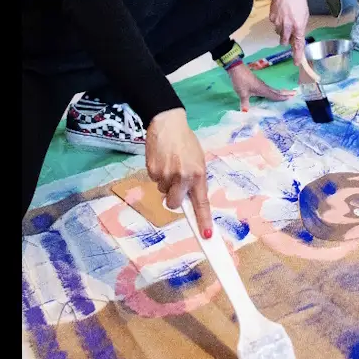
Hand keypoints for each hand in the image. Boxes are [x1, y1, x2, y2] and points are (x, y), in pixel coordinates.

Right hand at [144, 108, 212, 237]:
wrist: (167, 124)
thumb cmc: (185, 142)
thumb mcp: (198, 160)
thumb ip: (195, 180)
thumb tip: (190, 200)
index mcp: (198, 174)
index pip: (201, 203)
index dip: (203, 221)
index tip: (206, 235)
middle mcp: (182, 177)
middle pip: (175, 204)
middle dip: (174, 199)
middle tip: (176, 184)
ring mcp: (166, 174)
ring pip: (164, 192)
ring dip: (166, 183)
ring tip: (170, 163)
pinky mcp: (152, 170)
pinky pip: (155, 181)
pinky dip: (158, 174)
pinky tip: (161, 160)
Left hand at [227, 63, 295, 110]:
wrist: (236, 68)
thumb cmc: (241, 80)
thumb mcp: (242, 93)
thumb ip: (244, 103)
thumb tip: (245, 113)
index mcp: (262, 89)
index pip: (274, 95)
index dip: (282, 97)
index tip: (291, 98)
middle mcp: (264, 86)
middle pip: (276, 91)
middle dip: (285, 93)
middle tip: (294, 94)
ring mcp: (260, 84)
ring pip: (272, 89)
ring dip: (280, 92)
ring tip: (286, 94)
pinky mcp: (257, 83)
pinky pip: (268, 88)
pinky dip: (273, 91)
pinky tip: (271, 92)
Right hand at [270, 0, 309, 54]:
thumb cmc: (298, 0)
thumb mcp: (305, 14)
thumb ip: (301, 27)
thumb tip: (298, 35)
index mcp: (298, 26)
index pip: (298, 44)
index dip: (297, 55)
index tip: (297, 62)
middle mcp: (287, 27)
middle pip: (284, 42)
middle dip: (287, 40)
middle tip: (289, 32)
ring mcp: (278, 23)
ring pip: (279, 33)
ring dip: (282, 30)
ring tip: (286, 18)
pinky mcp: (271, 18)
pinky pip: (274, 24)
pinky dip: (277, 22)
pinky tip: (281, 13)